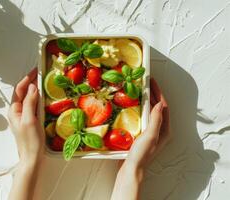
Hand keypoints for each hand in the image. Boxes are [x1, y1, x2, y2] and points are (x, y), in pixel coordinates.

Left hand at [8, 68, 43, 164]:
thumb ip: (29, 103)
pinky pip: (33, 105)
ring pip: (29, 98)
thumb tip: (32, 87)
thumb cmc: (30, 141)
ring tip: (44, 81)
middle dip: (31, 81)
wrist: (32, 158)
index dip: (27, 78)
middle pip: (23, 92)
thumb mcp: (29, 120)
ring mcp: (24, 115)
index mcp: (14, 110)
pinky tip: (45, 96)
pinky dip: (38, 98)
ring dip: (35, 89)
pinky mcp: (30, 120)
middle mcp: (17, 111)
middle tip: (41, 72)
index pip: (19, 89)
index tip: (36, 70)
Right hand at [111, 78, 170, 199]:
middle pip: (157, 108)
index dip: (158, 93)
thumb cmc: (142, 154)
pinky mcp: (141, 134)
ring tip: (139, 91)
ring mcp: (150, 132)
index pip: (163, 107)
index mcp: (164, 130)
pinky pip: (141, 117)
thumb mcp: (150, 135)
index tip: (152, 82)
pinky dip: (138, 109)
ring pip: (149, 112)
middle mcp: (159, 130)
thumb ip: (155, 119)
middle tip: (145, 83)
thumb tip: (160, 103)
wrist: (131, 168)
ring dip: (145, 101)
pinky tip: (132, 106)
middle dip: (152, 95)